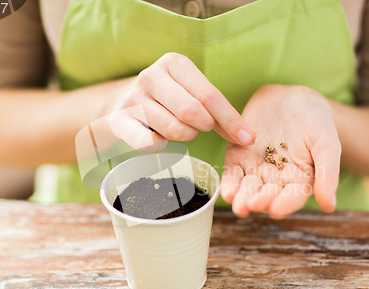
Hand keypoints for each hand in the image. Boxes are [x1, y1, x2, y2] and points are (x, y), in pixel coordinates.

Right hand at [108, 52, 255, 149]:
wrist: (125, 104)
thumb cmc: (170, 100)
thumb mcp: (192, 93)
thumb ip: (218, 111)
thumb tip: (248, 137)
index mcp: (174, 63)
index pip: (210, 95)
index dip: (231, 120)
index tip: (248, 139)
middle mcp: (151, 75)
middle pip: (193, 112)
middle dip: (204, 127)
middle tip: (200, 127)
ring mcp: (133, 98)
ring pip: (175, 129)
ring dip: (186, 136)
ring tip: (180, 128)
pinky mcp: (119, 121)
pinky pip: (151, 143)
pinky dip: (162, 146)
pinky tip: (160, 138)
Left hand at [221, 85, 340, 217]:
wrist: (292, 97)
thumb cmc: (316, 121)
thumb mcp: (327, 143)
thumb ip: (328, 173)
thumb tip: (329, 207)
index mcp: (300, 180)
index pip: (292, 196)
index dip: (284, 204)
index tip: (276, 210)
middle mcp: (276, 179)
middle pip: (267, 195)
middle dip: (259, 201)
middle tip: (251, 205)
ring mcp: (256, 168)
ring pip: (248, 187)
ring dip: (242, 197)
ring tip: (238, 204)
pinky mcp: (239, 156)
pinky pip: (233, 171)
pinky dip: (229, 181)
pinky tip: (227, 191)